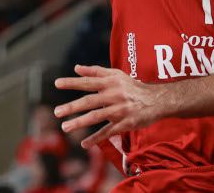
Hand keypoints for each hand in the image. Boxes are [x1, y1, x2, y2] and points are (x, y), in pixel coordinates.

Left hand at [53, 65, 167, 148]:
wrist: (157, 100)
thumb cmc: (132, 86)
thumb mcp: (116, 75)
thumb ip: (96, 71)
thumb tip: (76, 68)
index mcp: (110, 82)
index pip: (88, 82)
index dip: (72, 83)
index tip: (57, 84)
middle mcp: (114, 95)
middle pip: (90, 101)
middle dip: (72, 106)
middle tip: (56, 112)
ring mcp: (119, 110)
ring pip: (97, 117)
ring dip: (80, 122)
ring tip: (65, 127)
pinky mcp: (125, 123)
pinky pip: (108, 132)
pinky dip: (95, 138)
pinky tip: (84, 144)